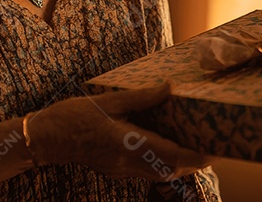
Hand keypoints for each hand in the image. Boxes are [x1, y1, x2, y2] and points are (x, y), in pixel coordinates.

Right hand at [29, 83, 210, 180]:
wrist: (45, 139)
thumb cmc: (73, 117)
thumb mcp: (110, 102)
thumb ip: (142, 97)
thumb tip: (170, 87)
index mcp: (130, 144)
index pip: (173, 157)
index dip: (198, 156)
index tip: (216, 148)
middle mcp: (130, 163)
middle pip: (172, 170)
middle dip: (195, 161)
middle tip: (212, 144)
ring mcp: (123, 170)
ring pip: (162, 174)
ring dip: (181, 163)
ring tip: (196, 145)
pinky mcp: (117, 170)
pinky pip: (148, 171)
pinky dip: (164, 162)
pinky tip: (167, 146)